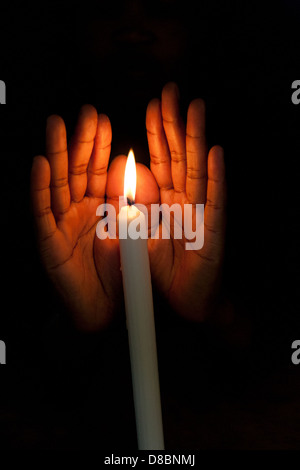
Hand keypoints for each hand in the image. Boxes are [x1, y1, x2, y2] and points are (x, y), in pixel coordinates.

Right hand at [31, 105, 121, 330]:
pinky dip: (40, 189)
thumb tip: (134, 172)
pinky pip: (43, 212)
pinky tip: (41, 165)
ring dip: (57, 154)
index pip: (100, 171)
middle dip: (82, 142)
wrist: (104, 311)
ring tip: (57, 125)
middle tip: (86, 113)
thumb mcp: (133, 237)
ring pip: (58, 184)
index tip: (105, 122)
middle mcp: (78, 211)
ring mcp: (62, 224)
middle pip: (78, 171)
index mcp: (99, 208)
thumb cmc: (119, 275)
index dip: (101, 147)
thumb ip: (134, 208)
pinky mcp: (50, 243)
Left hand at [146, 83, 226, 321]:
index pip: (162, 161)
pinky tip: (216, 154)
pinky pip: (215, 202)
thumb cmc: (162, 270)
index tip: (153, 106)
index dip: (157, 133)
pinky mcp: (213, 233)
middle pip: (180, 157)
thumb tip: (120, 173)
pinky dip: (216, 178)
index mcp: (167, 201)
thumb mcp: (139, 234)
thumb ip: (132, 205)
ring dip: (197, 140)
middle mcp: (185, 201)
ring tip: (195, 108)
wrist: (184, 303)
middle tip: (171, 92)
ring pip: (198, 171)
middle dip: (175, 124)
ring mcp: (201, 214)